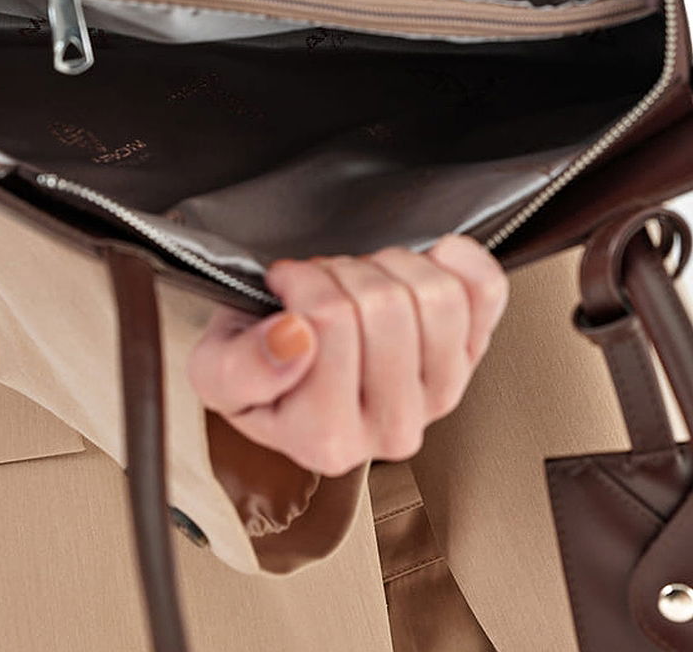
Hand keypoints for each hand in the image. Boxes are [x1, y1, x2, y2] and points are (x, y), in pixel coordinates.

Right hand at [188, 237, 508, 475]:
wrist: (293, 370)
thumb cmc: (260, 369)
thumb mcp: (216, 373)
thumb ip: (240, 366)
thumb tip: (292, 338)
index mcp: (327, 440)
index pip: (330, 323)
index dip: (302, 283)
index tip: (285, 289)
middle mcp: (393, 429)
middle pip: (386, 305)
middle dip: (341, 272)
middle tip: (320, 283)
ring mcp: (440, 393)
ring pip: (436, 296)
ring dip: (387, 264)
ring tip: (356, 280)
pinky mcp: (472, 357)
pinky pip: (484, 291)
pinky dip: (455, 260)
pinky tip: (422, 262)